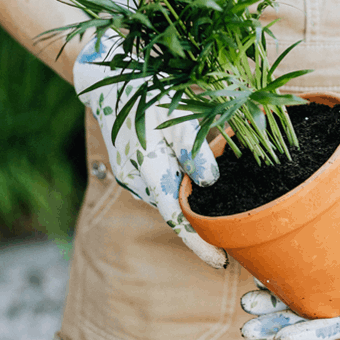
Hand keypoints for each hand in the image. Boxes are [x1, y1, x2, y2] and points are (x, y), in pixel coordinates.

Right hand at [73, 32, 227, 268]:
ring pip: (169, 192)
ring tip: (209, 161)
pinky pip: (160, 181)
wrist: (109, 78)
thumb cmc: (148, 90)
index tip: (221, 262)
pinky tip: (186, 156)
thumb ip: (192, 148)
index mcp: (146, 168)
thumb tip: (209, 181)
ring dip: (189, 187)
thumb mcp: (176, 112)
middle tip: (230, 203)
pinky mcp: (131, 168)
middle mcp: (135, 179)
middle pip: (176, 205)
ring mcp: (130, 175)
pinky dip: (177, 176)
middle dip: (202, 209)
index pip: (175, 217)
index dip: (198, 242)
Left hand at [240, 134, 339, 339]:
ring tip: (247, 303)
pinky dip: (280, 275)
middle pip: (313, 316)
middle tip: (248, 329)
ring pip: (302, 295)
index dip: (309, 335)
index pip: (339, 326)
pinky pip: (301, 270)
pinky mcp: (330, 252)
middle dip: (279, 324)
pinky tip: (258, 273)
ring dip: (273, 304)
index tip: (280, 339)